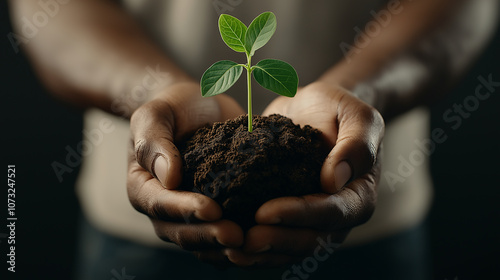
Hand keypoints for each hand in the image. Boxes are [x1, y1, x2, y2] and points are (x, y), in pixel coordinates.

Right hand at [127, 82, 244, 264]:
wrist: (196, 108)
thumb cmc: (173, 108)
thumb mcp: (156, 114)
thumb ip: (154, 141)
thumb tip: (169, 178)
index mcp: (143, 186)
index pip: (159, 204)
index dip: (185, 210)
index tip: (212, 209)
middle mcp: (163, 207)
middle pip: (180, 231)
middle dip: (208, 236)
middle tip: (236, 236)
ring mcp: (188, 213)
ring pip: (201, 241)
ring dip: (222, 247)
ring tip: (248, 243)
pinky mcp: (213, 212)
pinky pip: (219, 234)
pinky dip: (234, 244)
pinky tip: (257, 243)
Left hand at [223, 81, 383, 266]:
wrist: (317, 108)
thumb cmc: (338, 109)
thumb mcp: (357, 115)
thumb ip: (356, 145)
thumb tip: (333, 181)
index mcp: (358, 194)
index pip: (331, 213)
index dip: (298, 215)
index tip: (264, 212)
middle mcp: (339, 215)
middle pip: (311, 240)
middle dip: (278, 242)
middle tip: (245, 240)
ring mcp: (314, 220)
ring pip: (292, 249)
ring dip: (264, 254)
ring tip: (233, 251)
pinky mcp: (291, 217)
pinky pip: (278, 239)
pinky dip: (257, 249)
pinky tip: (231, 248)